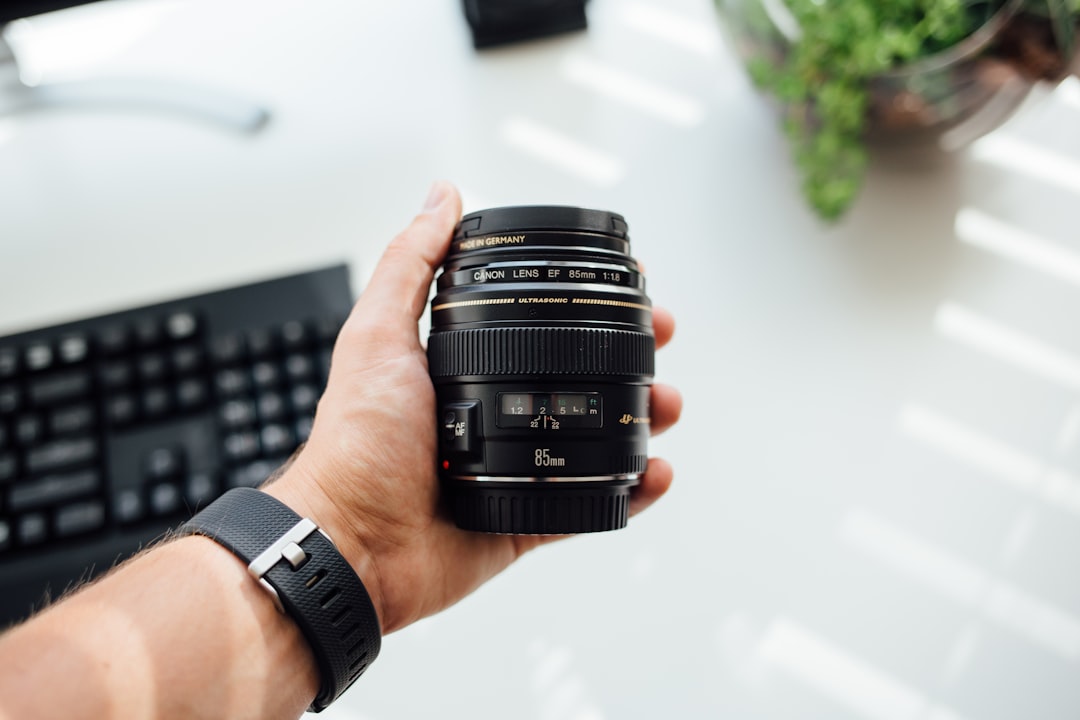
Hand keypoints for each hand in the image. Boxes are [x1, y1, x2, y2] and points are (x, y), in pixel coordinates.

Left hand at [268, 182, 681, 633]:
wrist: (351, 544)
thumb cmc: (353, 445)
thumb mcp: (378, 337)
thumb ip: (409, 265)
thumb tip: (440, 196)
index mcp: (460, 372)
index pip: (537, 326)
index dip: (584, 305)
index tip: (625, 285)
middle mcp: (490, 415)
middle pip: (578, 377)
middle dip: (629, 357)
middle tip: (660, 340)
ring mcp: (512, 469)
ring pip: (594, 437)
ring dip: (640, 418)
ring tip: (665, 405)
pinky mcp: (525, 521)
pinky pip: (588, 505)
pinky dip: (630, 491)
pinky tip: (657, 471)